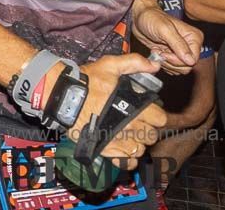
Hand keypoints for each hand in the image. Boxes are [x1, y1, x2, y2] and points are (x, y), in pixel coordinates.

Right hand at [60, 54, 165, 170]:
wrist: (63, 96)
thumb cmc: (87, 81)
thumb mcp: (110, 65)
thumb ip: (134, 63)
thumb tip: (155, 64)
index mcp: (135, 107)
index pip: (161, 119)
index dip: (156, 115)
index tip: (148, 112)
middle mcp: (130, 126)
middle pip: (152, 135)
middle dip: (147, 129)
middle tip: (137, 122)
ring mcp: (119, 139)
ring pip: (141, 149)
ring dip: (137, 143)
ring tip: (128, 135)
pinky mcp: (106, 149)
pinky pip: (127, 161)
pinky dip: (128, 158)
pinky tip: (123, 149)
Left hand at [132, 2, 201, 74]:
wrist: (139, 17)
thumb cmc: (151, 18)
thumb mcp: (164, 29)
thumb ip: (178, 44)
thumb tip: (191, 61)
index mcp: (194, 37)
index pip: (193, 59)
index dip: (178, 60)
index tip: (164, 53)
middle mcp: (190, 45)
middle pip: (187, 66)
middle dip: (171, 62)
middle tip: (160, 52)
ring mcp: (181, 51)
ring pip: (180, 69)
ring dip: (166, 63)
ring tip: (157, 51)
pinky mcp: (172, 55)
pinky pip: (172, 68)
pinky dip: (163, 64)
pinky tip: (157, 53)